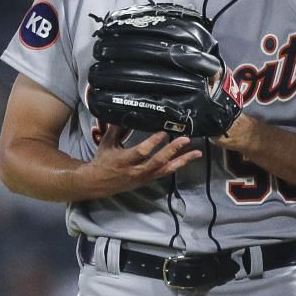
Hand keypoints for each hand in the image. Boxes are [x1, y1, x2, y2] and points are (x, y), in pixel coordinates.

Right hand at [80, 123, 201, 197]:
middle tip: (185, 140)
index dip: (153, 142)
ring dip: (182, 161)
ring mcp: (144, 177)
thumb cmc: (103, 161)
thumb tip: (125, 112)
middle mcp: (136, 171)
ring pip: (165, 169)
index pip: (141, 152)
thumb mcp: (107, 143)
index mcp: (124, 160)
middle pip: (157, 162)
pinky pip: (165, 173)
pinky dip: (177, 165)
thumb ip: (116, 128)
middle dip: (172, 150)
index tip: (164, 132)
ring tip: (196, 152)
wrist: (99, 184)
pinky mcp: (148, 180)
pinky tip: (188, 158)